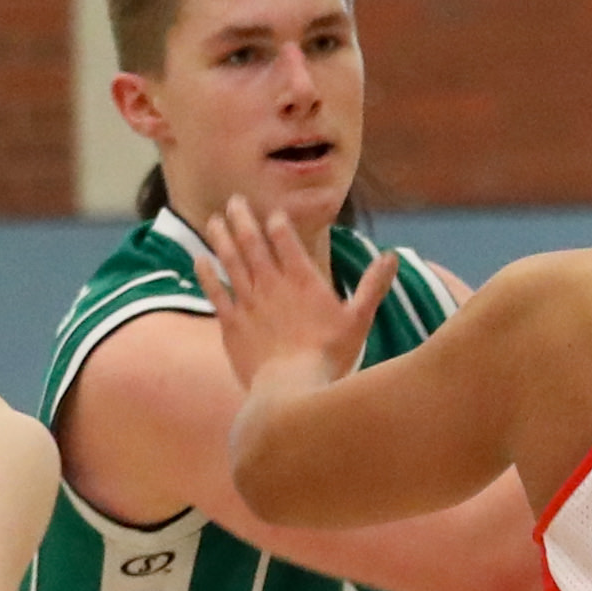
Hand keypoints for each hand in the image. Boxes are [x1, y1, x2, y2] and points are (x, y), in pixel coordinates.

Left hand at [190, 194, 392, 408]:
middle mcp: (271, 283)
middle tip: (234, 201)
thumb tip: (392, 256)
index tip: (272, 213)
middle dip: (242, 218)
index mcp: (303, 280)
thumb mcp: (359, 320)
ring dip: (221, 237)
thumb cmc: (329, 356)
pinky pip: (215, 291)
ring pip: (230, 260)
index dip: (277, 222)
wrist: (292, 389)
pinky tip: (199, 259)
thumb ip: (373, 285)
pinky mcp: (231, 323)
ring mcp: (248, 302)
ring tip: (214, 220)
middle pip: (252, 242)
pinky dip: (206, 273)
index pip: (285, 239)